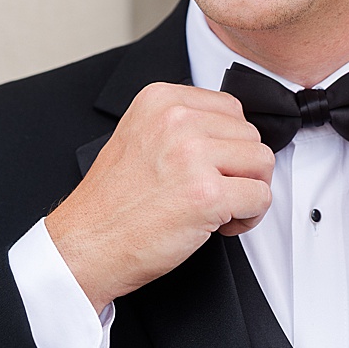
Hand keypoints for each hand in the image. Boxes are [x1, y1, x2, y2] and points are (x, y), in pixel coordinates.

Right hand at [47, 83, 275, 311]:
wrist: (85, 246)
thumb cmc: (112, 203)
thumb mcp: (138, 137)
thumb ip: (181, 124)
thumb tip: (230, 130)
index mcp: (160, 100)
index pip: (231, 108)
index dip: (229, 143)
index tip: (213, 165)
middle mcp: (176, 121)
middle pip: (251, 135)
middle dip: (242, 168)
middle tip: (214, 191)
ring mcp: (192, 155)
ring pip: (263, 162)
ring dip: (250, 190)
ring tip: (219, 207)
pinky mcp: (207, 194)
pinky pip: (261, 197)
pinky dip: (250, 216)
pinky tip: (221, 224)